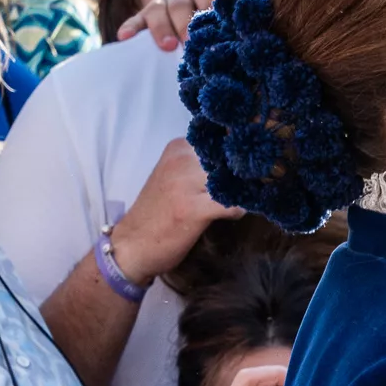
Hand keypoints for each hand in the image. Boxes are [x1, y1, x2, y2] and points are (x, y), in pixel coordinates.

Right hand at [107, 139, 238, 286]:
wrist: (131, 245)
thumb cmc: (157, 212)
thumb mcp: (175, 176)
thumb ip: (200, 166)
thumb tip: (240, 163)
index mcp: (178, 148)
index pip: (223, 141)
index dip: (240, 155)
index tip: (251, 165)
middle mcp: (182, 159)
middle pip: (231, 159)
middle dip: (246, 173)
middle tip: (255, 186)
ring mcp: (187, 183)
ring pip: (233, 179)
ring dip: (244, 191)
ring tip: (243, 201)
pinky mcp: (194, 209)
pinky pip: (232, 204)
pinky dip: (239, 209)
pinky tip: (234, 214)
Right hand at [120, 0, 221, 48]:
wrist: (187, 32)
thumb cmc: (210, 31)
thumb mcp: (219, 25)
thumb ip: (222, 29)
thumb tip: (233, 43)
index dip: (207, 7)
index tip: (211, 27)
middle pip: (180, 3)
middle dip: (184, 23)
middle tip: (189, 42)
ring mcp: (160, 4)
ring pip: (157, 9)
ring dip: (161, 28)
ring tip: (167, 46)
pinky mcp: (143, 17)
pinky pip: (135, 20)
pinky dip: (131, 28)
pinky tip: (125, 37)